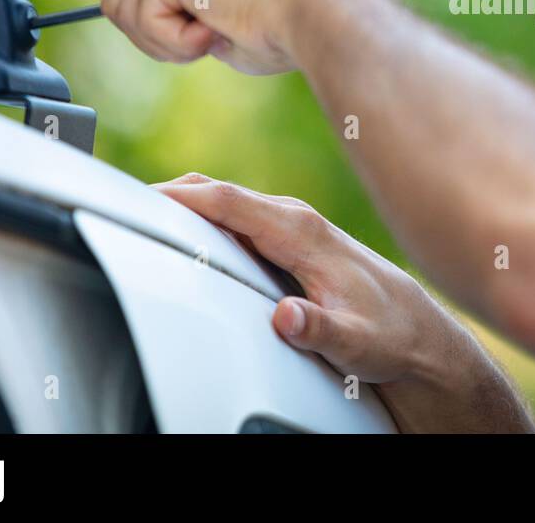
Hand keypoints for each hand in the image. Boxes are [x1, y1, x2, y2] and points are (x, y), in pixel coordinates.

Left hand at [101, 0, 342, 74]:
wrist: (316, 12)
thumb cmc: (285, 26)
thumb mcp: (221, 21)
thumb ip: (184, 17)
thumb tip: (155, 33)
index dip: (158, 23)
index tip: (209, 32)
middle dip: (148, 31)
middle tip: (203, 39)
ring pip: (120, 8)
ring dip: (164, 41)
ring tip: (214, 33)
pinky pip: (141, 17)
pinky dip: (174, 41)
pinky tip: (214, 28)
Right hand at [153, 173, 534, 432]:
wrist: (417, 332)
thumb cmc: (389, 334)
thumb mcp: (357, 342)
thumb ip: (319, 329)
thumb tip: (285, 317)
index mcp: (304, 233)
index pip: (231, 202)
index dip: (182, 196)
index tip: (140, 195)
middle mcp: (296, 220)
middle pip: (220, 193)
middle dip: (170, 193)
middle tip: (118, 201)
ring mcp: (292, 225)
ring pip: (226, 202)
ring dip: (184, 204)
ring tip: (136, 213)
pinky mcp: (290, 237)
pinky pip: (236, 216)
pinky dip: (203, 216)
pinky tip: (181, 228)